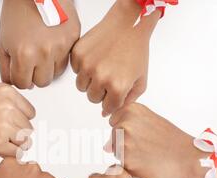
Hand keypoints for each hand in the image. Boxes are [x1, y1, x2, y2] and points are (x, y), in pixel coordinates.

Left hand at [0, 0, 79, 88]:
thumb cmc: (17, 11)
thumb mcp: (3, 42)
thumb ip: (6, 68)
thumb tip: (15, 84)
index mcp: (24, 54)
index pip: (23, 84)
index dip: (20, 78)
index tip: (20, 72)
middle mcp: (44, 52)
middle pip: (42, 83)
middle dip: (35, 75)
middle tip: (32, 62)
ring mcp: (61, 46)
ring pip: (56, 74)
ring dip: (49, 68)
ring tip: (42, 52)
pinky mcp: (73, 38)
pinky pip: (68, 60)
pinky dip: (60, 57)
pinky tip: (52, 44)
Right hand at [0, 84, 34, 156]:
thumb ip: (9, 104)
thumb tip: (26, 120)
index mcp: (7, 92)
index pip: (30, 112)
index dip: (19, 121)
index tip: (5, 124)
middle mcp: (8, 106)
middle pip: (28, 127)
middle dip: (16, 134)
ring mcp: (4, 124)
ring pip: (26, 141)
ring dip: (14, 145)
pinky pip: (18, 153)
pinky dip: (9, 155)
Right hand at [71, 0, 158, 115]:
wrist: (127, 25)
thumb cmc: (136, 50)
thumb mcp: (140, 80)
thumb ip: (127, 101)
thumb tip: (105, 114)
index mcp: (117, 87)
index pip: (107, 107)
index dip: (111, 101)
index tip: (114, 92)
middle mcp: (101, 78)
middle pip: (92, 98)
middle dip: (100, 91)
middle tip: (109, 77)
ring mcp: (87, 66)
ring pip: (81, 87)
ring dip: (90, 81)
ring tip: (102, 67)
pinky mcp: (78, 54)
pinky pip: (75, 71)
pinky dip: (83, 67)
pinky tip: (96, 58)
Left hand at [107, 103, 206, 177]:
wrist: (188, 158)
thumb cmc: (172, 141)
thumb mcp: (150, 121)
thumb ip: (127, 125)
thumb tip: (106, 146)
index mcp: (131, 109)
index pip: (114, 120)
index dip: (127, 130)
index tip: (143, 134)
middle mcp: (125, 122)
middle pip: (113, 137)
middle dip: (125, 143)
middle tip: (147, 146)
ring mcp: (123, 141)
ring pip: (115, 151)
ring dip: (126, 156)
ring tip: (147, 155)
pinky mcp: (125, 159)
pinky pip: (120, 165)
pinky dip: (130, 167)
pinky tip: (146, 164)